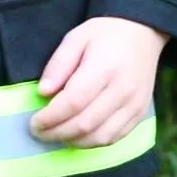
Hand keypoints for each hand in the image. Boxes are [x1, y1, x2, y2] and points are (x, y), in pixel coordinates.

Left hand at [31, 17, 164, 146]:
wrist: (142, 34)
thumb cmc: (105, 34)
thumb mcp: (76, 38)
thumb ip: (58, 64)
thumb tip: (43, 92)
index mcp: (104, 68)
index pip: (73, 103)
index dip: (50, 118)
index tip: (34, 122)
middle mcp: (122, 90)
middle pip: (85, 124)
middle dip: (57, 133)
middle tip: (40, 132)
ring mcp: (134, 104)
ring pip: (100, 137)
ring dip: (74, 141)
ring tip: (57, 135)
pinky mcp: (140, 113)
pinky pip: (115, 137)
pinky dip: (92, 142)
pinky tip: (78, 135)